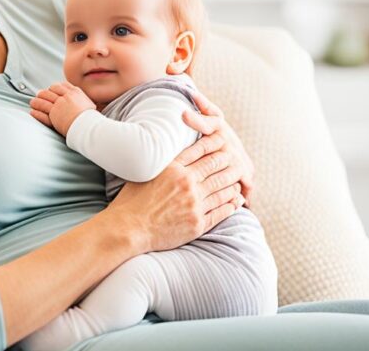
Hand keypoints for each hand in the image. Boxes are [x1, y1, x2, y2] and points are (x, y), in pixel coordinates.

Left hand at [28, 82, 95, 135]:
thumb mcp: (89, 104)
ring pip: (44, 99)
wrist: (87, 125)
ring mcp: (59, 104)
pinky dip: (36, 111)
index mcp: (75, 92)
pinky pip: (42, 110)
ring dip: (37, 101)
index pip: (62, 85)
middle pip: (51, 90)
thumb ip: (83, 101)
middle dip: (44, 92)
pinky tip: (33, 112)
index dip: (55, 87)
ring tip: (33, 102)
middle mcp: (66, 96)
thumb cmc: (90, 118)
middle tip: (40, 95)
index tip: (52, 89)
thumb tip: (86, 103)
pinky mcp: (53, 113)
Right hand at [104, 91, 255, 253]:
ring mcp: (194, 205)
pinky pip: (222, 211)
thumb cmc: (133, 200)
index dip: (216, 143)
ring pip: (224, 188)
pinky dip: (232, 204)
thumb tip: (181, 152)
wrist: (129, 229)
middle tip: (237, 158)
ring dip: (234, 182)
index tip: (224, 140)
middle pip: (217, 167)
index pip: (203, 150)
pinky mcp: (198, 224)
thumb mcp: (147, 173)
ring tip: (239, 179)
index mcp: (174, 168)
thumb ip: (167, 163)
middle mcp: (187, 184)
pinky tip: (236, 200)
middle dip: (230, 160)